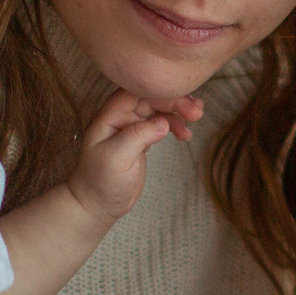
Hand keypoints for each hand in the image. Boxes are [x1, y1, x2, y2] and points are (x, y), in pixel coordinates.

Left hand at [65, 91, 202, 225]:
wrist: (98, 203)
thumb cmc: (101, 181)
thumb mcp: (116, 158)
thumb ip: (138, 136)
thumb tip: (164, 123)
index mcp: (111, 115)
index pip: (137, 91)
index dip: (161, 91)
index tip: (183, 100)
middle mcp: (121, 116)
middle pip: (151, 97)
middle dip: (175, 100)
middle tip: (197, 112)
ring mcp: (132, 127)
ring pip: (159, 109)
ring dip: (178, 112)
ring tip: (196, 119)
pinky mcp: (142, 139)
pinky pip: (161, 123)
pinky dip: (175, 125)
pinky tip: (186, 134)